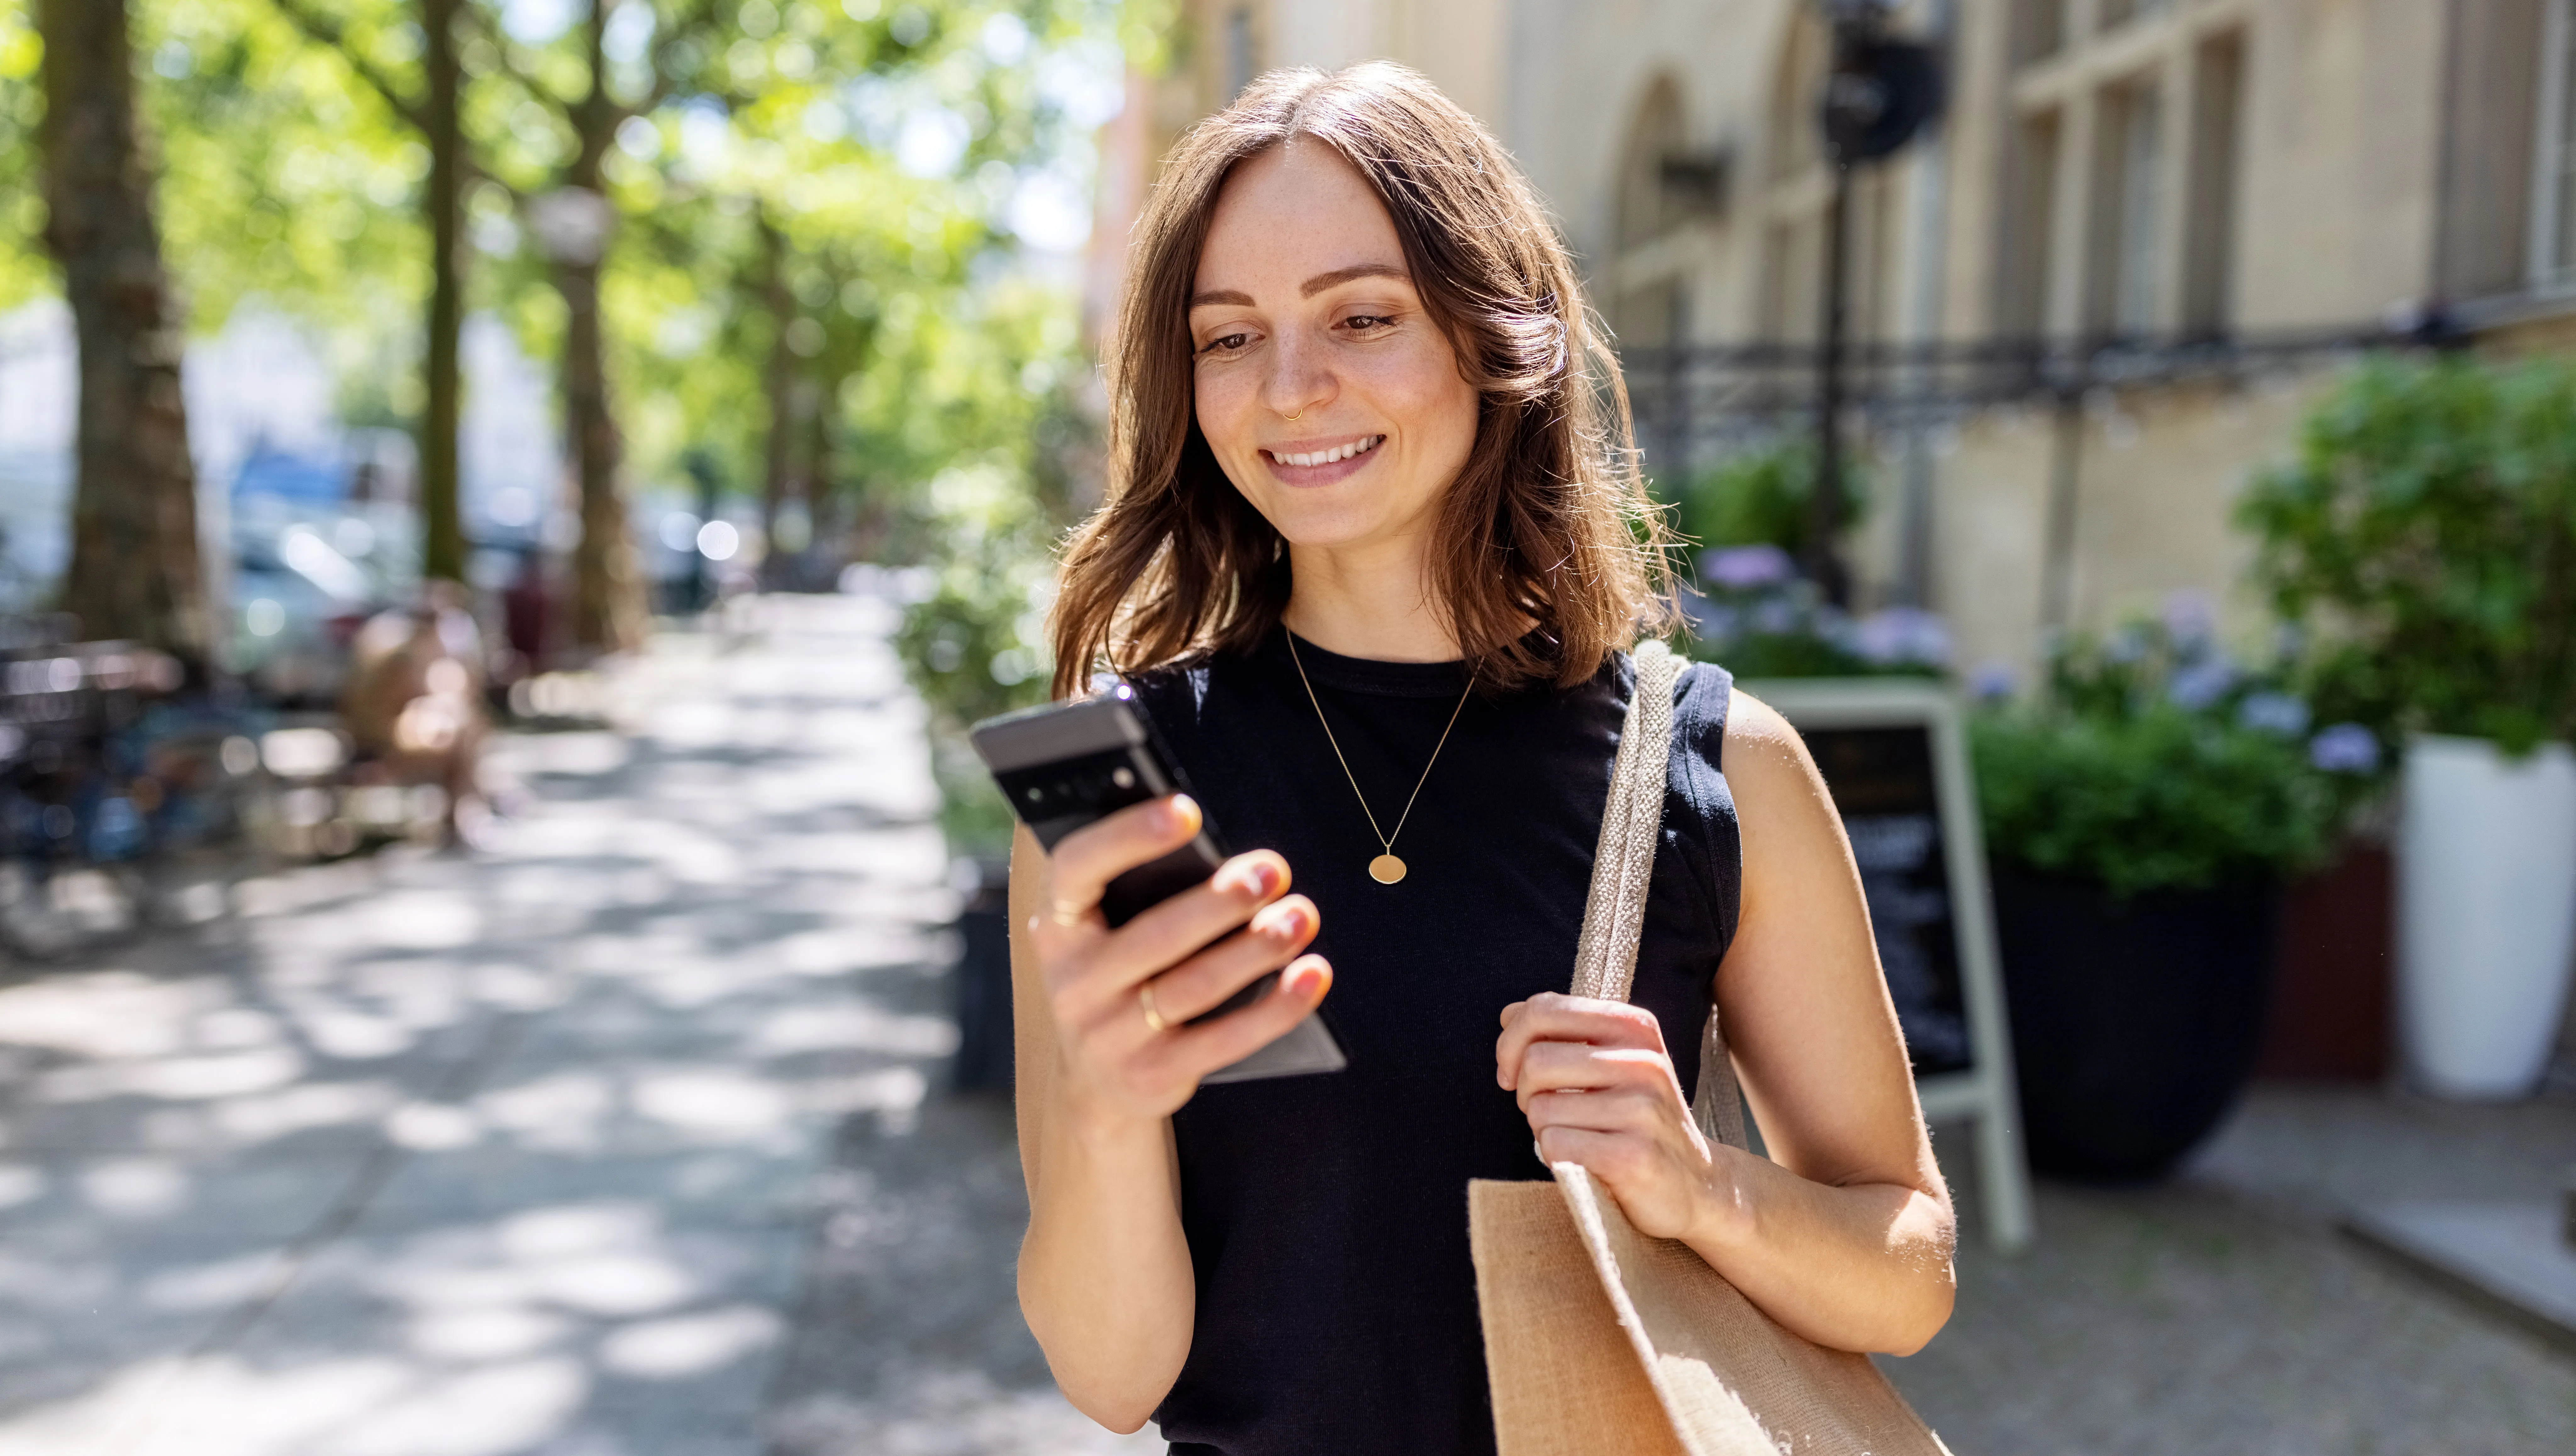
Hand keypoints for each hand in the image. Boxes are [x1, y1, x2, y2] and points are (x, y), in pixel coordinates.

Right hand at [1029, 794, 1330, 1127]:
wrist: (1095, 1084)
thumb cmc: (1117, 977)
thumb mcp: (1104, 934)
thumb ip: (1140, 892)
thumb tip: (1227, 857)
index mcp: (1056, 927)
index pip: (1077, 868)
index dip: (1127, 836)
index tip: (1187, 811)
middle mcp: (1073, 983)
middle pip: (1155, 935)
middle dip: (1221, 901)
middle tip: (1273, 870)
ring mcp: (1109, 1036)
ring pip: (1195, 985)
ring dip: (1257, 948)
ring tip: (1300, 916)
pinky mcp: (1153, 1075)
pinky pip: (1225, 1039)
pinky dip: (1277, 1006)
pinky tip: (1312, 974)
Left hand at [1496, 992, 1733, 1241]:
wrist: (1696, 1183)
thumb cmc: (1636, 1119)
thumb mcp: (1612, 1063)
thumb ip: (1562, 1033)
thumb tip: (1509, 1013)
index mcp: (1634, 1027)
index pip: (1543, 1010)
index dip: (1510, 1042)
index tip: (1512, 1071)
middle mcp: (1643, 1061)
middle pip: (1535, 1061)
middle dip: (1524, 1092)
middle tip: (1545, 1111)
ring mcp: (1642, 1109)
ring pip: (1540, 1108)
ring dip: (1541, 1129)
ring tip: (1575, 1137)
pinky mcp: (1633, 1156)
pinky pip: (1555, 1144)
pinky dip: (1554, 1156)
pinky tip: (1583, 1161)